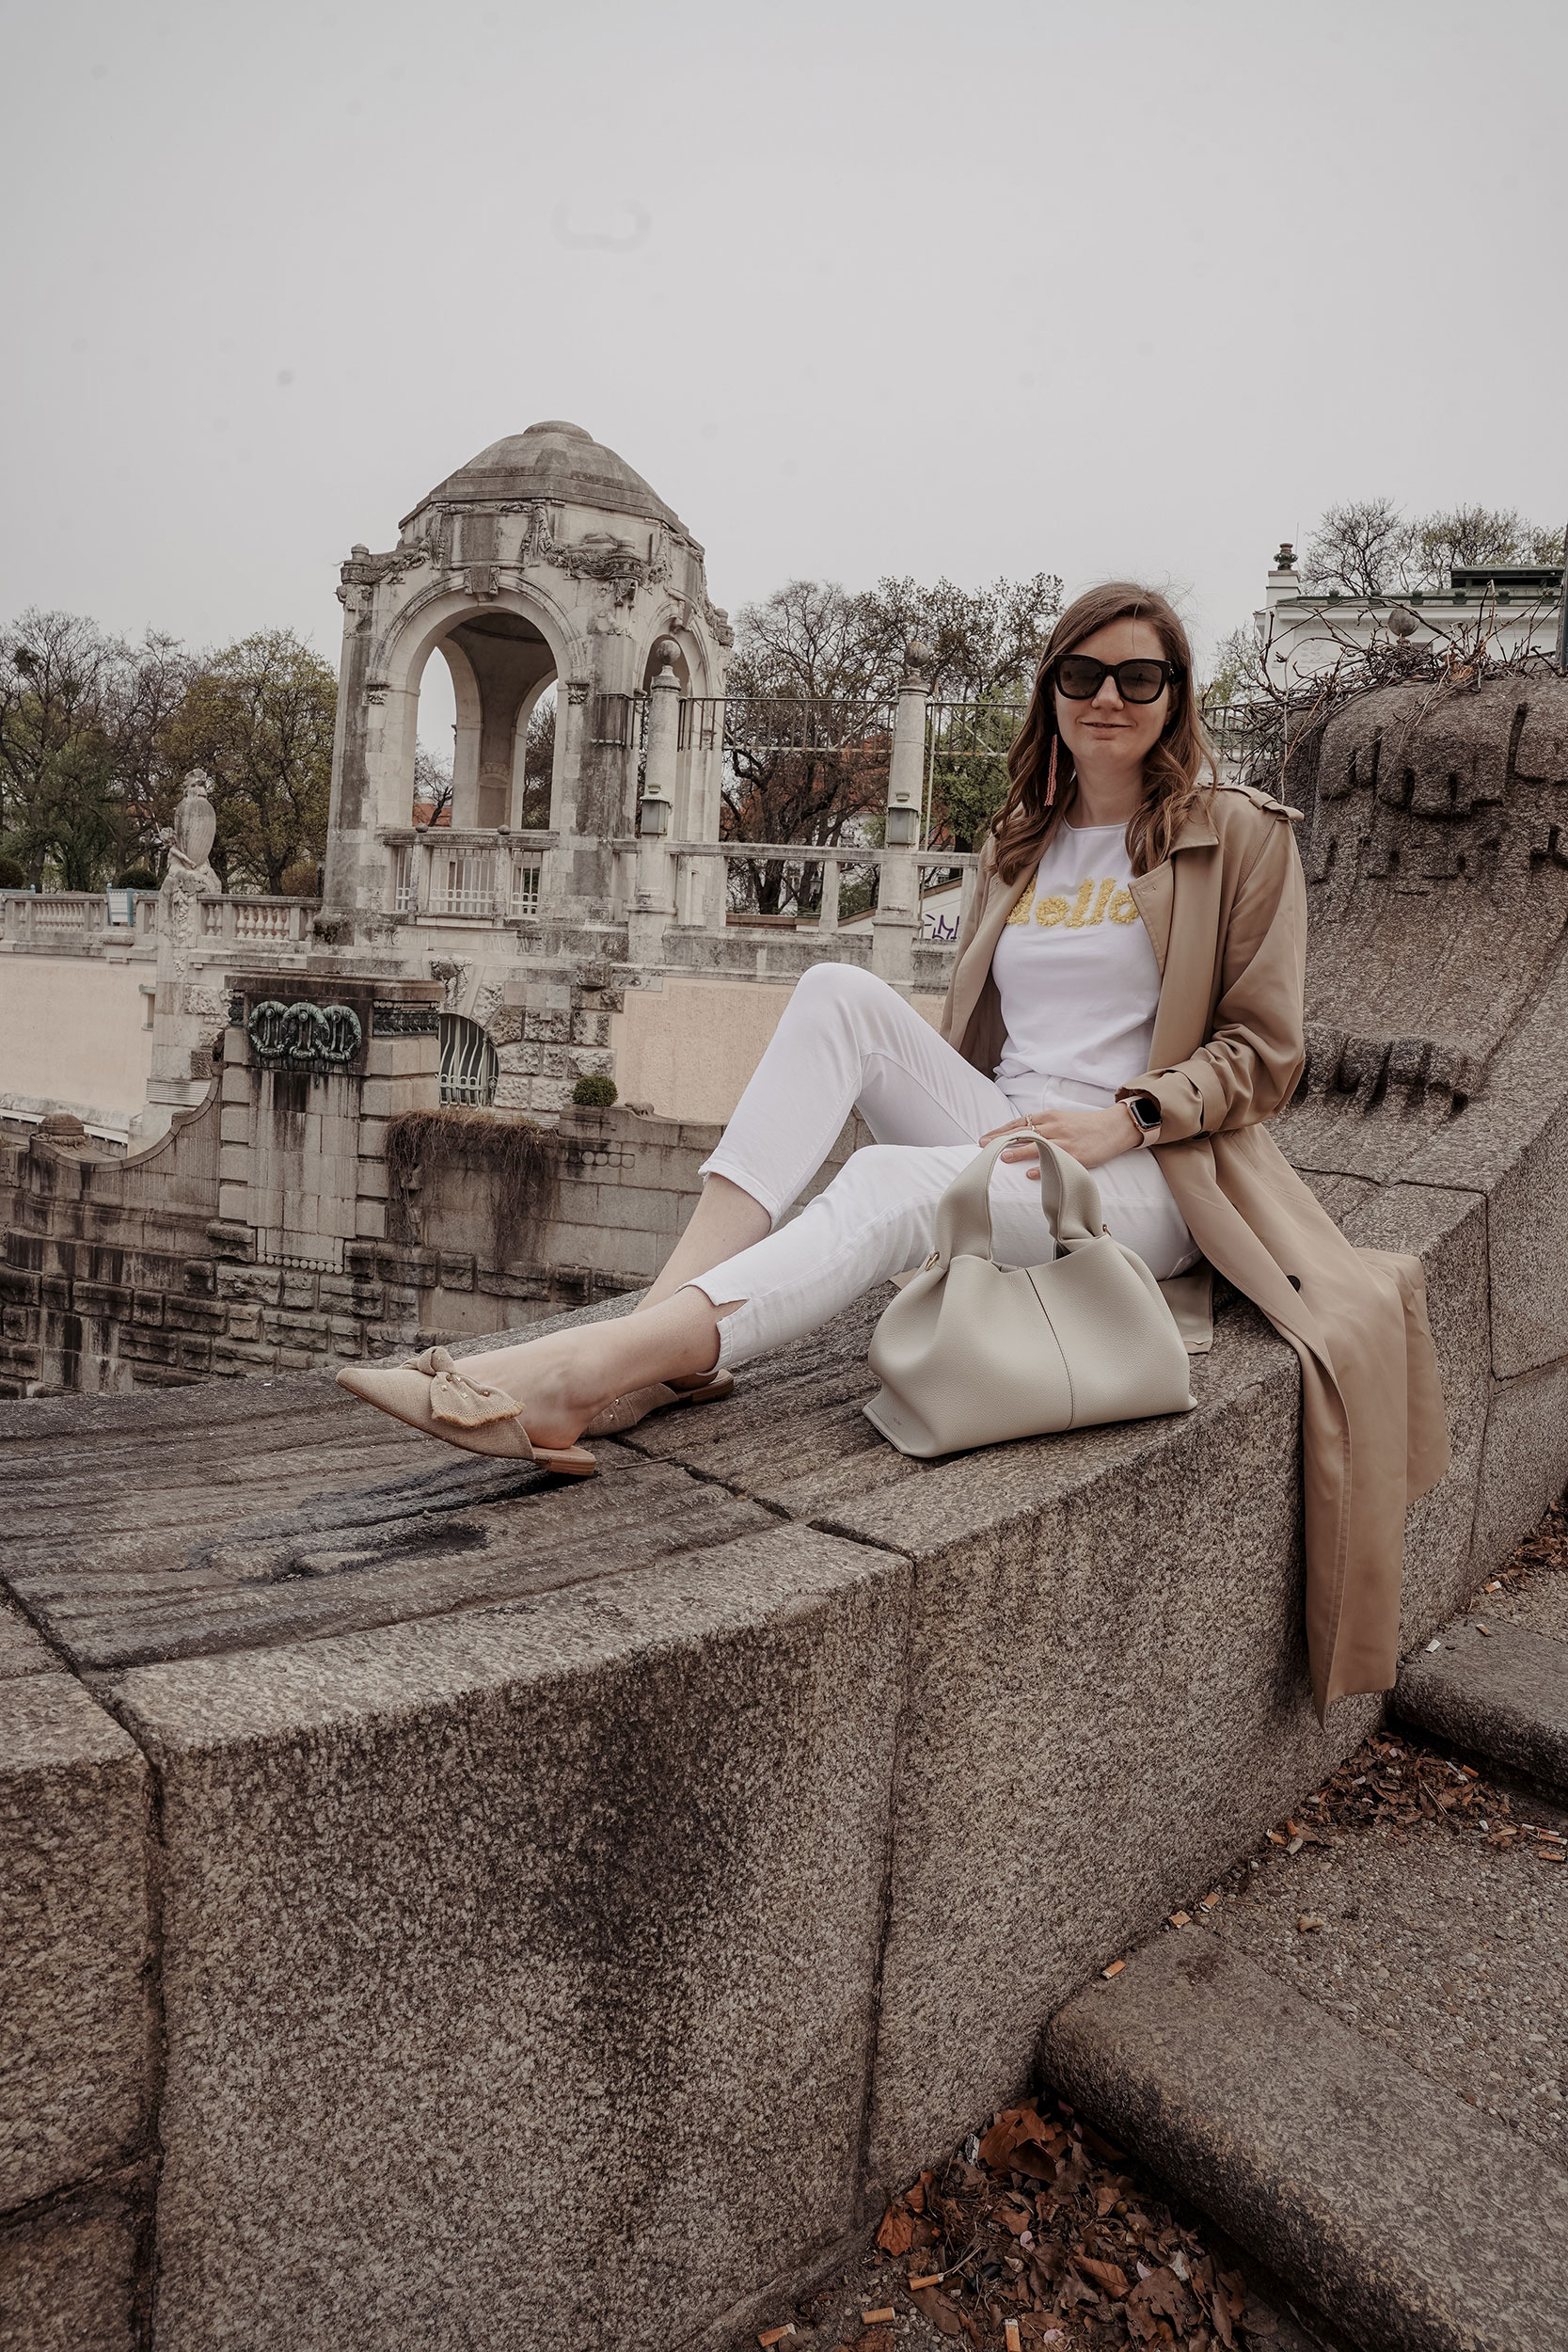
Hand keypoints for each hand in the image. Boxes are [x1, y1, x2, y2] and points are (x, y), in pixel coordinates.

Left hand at [978, 1104, 1141, 1174]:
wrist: (1115, 1127)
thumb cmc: (1087, 1125)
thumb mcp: (1063, 1119)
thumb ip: (1044, 1126)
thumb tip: (1022, 1135)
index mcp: (1050, 1117)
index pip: (1019, 1123)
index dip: (1000, 1130)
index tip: (985, 1137)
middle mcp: (1055, 1127)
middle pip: (1022, 1132)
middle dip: (1000, 1139)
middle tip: (982, 1145)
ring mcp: (1065, 1141)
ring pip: (1036, 1145)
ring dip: (1017, 1151)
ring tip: (1000, 1156)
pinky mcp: (1076, 1155)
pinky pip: (1055, 1161)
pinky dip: (1041, 1167)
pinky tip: (1029, 1174)